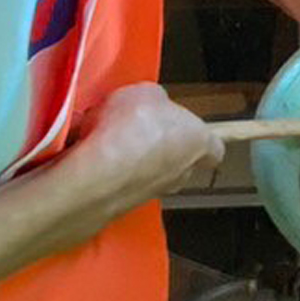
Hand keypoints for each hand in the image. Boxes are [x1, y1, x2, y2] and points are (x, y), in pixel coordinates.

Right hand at [48, 83, 223, 243]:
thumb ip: (157, 101)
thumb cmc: (134, 130)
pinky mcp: (121, 208)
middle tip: (134, 126)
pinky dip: (103, 170)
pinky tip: (87, 153)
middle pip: (176, 160)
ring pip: (143, 174)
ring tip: (102, 138)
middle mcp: (180, 174)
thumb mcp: (148, 92)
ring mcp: (152, 194)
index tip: (181, 125)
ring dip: (127, 159)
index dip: (196, 135)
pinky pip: (115, 184)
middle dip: (156, 145)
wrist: (100, 172)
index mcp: (199, 143)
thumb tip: (152, 105)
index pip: (212, 147)